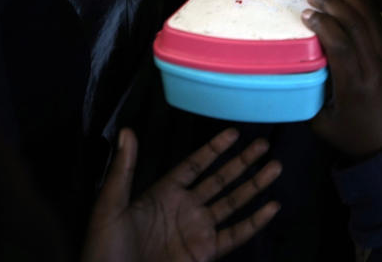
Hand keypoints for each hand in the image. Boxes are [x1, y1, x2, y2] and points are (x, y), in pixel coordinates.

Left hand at [82, 128, 281, 261]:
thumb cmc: (106, 250)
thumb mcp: (109, 207)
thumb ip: (122, 170)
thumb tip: (127, 132)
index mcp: (163, 194)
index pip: (194, 165)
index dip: (213, 149)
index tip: (233, 132)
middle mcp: (186, 208)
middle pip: (220, 180)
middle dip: (242, 162)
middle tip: (263, 144)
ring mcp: (198, 231)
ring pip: (233, 202)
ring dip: (254, 185)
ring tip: (275, 166)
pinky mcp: (206, 254)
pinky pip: (235, 235)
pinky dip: (255, 222)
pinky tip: (271, 207)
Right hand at [303, 0, 381, 158]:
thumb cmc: (357, 137)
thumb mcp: (323, 124)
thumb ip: (309, 97)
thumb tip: (292, 72)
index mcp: (354, 84)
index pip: (340, 43)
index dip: (322, 24)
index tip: (305, 14)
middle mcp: (372, 66)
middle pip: (355, 24)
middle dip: (332, 3)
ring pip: (369, 18)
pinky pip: (380, 23)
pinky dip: (368, 3)